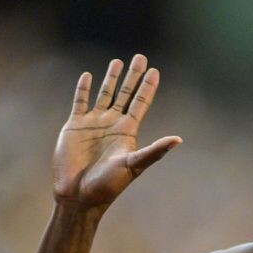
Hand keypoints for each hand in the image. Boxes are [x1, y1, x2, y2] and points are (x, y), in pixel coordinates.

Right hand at [53, 55, 180, 210]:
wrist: (79, 195)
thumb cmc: (109, 185)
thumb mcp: (134, 165)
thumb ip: (154, 151)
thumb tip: (178, 139)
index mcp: (128, 131)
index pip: (140, 103)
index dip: (147, 87)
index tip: (155, 71)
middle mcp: (112, 124)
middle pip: (125, 94)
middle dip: (133, 76)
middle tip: (140, 57)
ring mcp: (93, 124)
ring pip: (104, 95)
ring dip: (111, 79)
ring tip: (117, 62)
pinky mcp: (74, 127)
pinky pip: (80, 102)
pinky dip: (83, 89)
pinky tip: (88, 76)